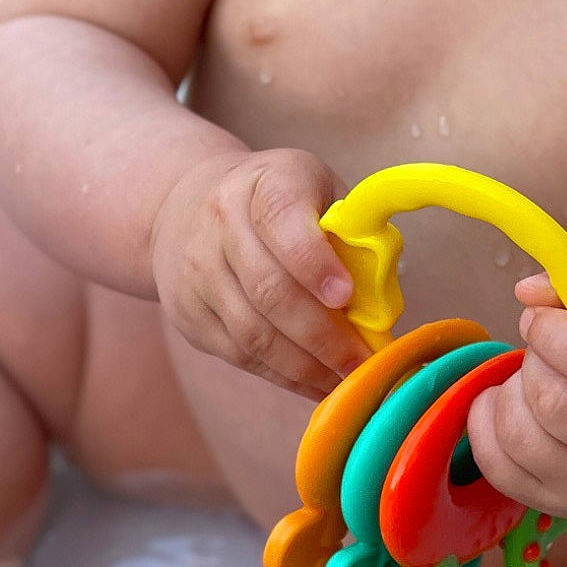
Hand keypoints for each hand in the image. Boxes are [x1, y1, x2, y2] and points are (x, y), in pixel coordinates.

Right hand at [149, 149, 370, 398]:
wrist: (187, 206)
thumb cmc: (279, 201)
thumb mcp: (319, 190)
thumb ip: (349, 231)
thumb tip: (379, 298)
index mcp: (265, 183)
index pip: (282, 219)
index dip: (314, 261)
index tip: (347, 296)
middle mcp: (222, 223)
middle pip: (269, 289)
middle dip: (322, 334)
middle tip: (361, 359)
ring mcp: (199, 272)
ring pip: (253, 332)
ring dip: (305, 365)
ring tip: (345, 380)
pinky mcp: (189, 314)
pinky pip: (239, 355)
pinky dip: (283, 376)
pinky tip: (316, 382)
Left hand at [464, 257, 566, 519]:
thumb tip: (526, 290)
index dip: (555, 330)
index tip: (544, 316)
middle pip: (553, 401)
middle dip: (534, 357)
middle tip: (548, 345)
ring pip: (520, 435)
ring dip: (511, 390)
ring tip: (537, 375)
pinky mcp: (562, 507)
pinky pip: (497, 467)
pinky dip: (487, 423)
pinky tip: (509, 401)